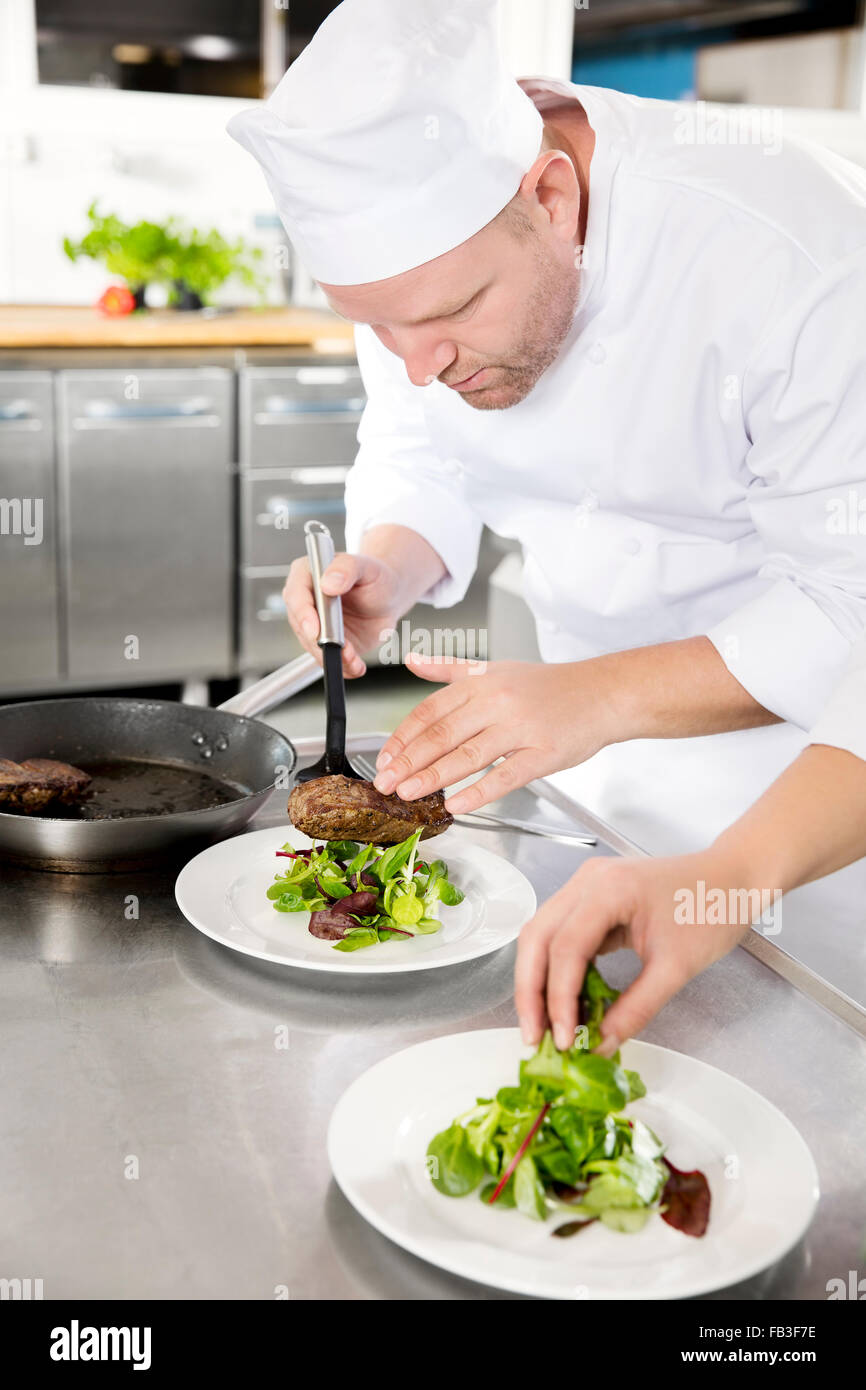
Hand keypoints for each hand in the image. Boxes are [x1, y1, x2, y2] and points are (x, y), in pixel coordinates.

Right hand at [283, 551, 403, 676]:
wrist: (388, 597)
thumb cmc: (375, 577)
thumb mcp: (366, 566)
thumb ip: (347, 569)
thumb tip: (329, 583)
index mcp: (307, 575)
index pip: (296, 595)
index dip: (303, 614)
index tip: (314, 629)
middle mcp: (305, 601)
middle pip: (301, 625)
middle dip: (319, 641)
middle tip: (341, 648)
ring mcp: (314, 624)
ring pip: (313, 646)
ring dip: (332, 656)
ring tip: (353, 658)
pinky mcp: (325, 643)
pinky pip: (328, 659)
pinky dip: (342, 666)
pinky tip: (355, 665)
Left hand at [373, 655, 618, 810]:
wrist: (602, 693)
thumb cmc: (549, 686)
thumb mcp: (496, 668)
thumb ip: (450, 669)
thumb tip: (411, 661)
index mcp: (481, 683)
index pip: (430, 711)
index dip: (403, 737)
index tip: (384, 759)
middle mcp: (497, 702)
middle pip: (442, 734)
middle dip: (409, 761)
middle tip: (385, 783)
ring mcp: (521, 727)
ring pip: (468, 754)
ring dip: (433, 776)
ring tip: (408, 794)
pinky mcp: (544, 753)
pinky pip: (506, 775)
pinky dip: (479, 791)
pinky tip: (456, 804)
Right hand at [515, 851, 751, 1052]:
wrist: (732, 879)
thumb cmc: (711, 910)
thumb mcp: (676, 967)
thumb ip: (637, 1008)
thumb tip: (604, 1043)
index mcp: (608, 889)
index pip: (565, 948)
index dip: (558, 998)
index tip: (563, 1039)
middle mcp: (587, 881)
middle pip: (537, 938)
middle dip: (531, 991)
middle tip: (535, 1036)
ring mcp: (586, 886)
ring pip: (542, 935)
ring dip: (538, 981)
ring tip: (545, 1025)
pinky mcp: (592, 898)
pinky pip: (561, 935)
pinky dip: (558, 969)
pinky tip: (565, 1000)